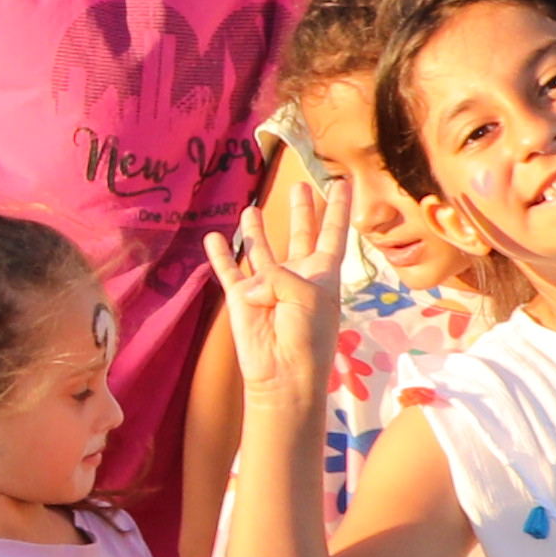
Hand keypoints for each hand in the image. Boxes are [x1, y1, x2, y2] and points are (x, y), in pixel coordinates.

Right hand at [202, 146, 347, 381]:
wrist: (283, 375)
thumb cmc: (306, 335)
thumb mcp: (305, 294)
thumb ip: (279, 275)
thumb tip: (250, 285)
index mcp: (323, 274)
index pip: (333, 232)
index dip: (338, 207)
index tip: (342, 181)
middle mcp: (297, 275)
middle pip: (300, 234)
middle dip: (301, 210)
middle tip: (299, 187)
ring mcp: (268, 286)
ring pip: (261, 249)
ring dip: (257, 230)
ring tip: (251, 208)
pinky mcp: (241, 298)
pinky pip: (229, 270)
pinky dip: (220, 254)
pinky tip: (213, 237)